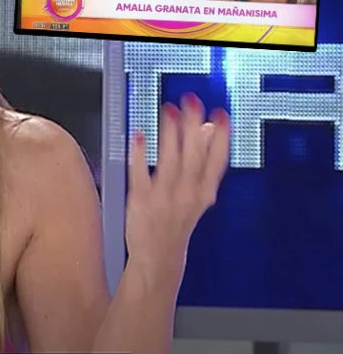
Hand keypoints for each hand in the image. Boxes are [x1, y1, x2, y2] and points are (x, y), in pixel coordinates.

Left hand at [125, 93, 230, 283]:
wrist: (159, 259)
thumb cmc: (177, 222)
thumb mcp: (198, 194)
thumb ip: (204, 163)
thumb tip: (209, 129)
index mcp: (204, 193)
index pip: (217, 162)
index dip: (221, 138)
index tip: (220, 114)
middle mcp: (187, 195)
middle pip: (193, 157)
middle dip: (194, 128)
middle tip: (192, 101)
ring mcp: (163, 198)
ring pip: (169, 162)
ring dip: (169, 135)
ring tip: (169, 111)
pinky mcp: (140, 202)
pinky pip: (140, 174)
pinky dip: (140, 155)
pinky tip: (138, 135)